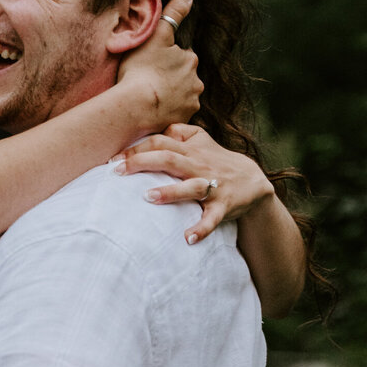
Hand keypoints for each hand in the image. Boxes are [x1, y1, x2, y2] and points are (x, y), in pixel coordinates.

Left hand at [114, 124, 274, 243]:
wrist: (253, 181)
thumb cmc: (217, 160)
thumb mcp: (201, 139)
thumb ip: (179, 130)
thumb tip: (156, 127)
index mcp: (191, 151)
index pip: (161, 142)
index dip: (137, 148)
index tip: (113, 158)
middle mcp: (199, 166)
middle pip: (169, 160)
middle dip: (142, 163)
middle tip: (117, 172)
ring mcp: (212, 187)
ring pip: (191, 187)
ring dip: (170, 192)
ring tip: (148, 197)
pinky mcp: (223, 207)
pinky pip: (212, 218)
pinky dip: (202, 228)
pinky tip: (188, 238)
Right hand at [116, 0, 201, 130]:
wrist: (135, 106)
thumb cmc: (140, 69)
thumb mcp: (156, 35)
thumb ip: (174, 11)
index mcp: (190, 60)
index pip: (180, 57)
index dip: (164, 61)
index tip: (150, 67)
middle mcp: (197, 81)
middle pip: (183, 78)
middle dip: (170, 80)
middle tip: (148, 83)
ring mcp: (191, 103)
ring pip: (181, 97)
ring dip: (170, 97)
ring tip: (149, 99)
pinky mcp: (183, 120)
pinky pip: (177, 114)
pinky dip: (168, 112)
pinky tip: (153, 112)